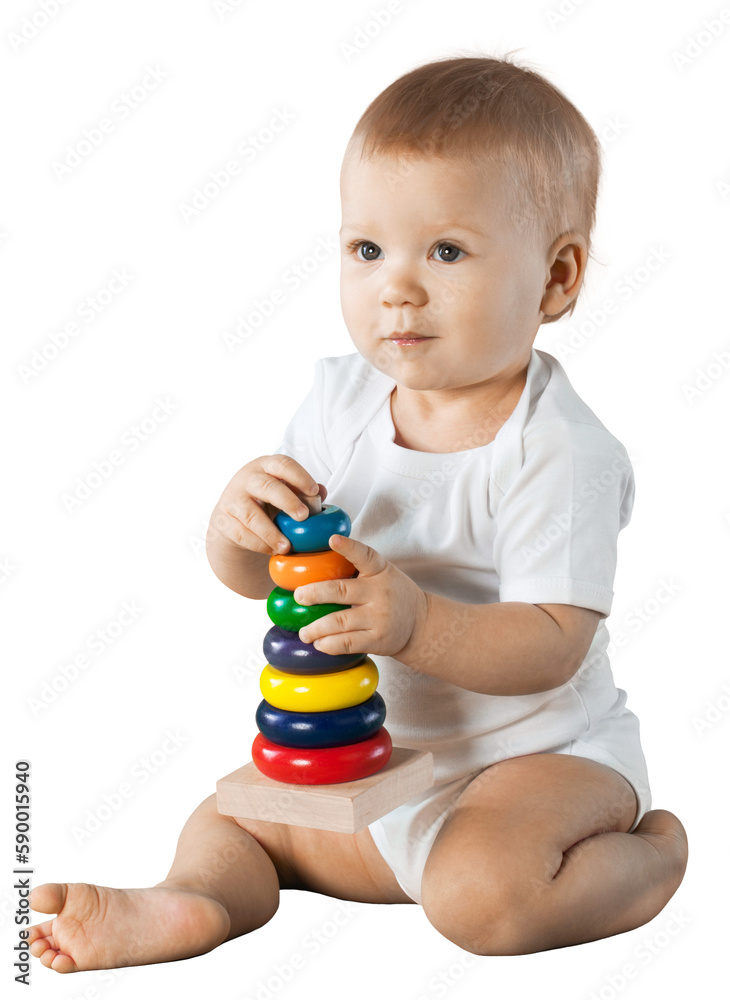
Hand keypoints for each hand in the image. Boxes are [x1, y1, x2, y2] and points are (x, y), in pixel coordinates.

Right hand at [208, 455, 326, 555]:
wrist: (233, 517)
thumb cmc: (267, 500)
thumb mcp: (285, 491)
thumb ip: (303, 491)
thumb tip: (321, 491)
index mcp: (266, 466)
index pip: (282, 464)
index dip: (299, 476)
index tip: (314, 491)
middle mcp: (248, 479)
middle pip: (266, 487)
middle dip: (287, 501)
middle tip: (303, 516)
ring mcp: (233, 499)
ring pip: (251, 515)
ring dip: (271, 532)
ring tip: (287, 546)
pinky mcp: (223, 520)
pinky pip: (242, 533)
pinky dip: (259, 544)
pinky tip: (273, 550)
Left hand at [295, 534, 427, 658]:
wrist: (421, 624)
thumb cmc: (392, 594)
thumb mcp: (382, 574)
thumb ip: (357, 569)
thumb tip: (314, 565)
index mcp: (379, 570)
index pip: (364, 555)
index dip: (348, 547)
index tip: (333, 539)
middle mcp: (379, 592)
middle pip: (341, 591)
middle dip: (315, 593)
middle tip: (299, 596)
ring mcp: (379, 617)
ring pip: (339, 621)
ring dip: (316, 628)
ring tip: (303, 632)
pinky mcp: (377, 640)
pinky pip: (347, 643)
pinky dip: (329, 644)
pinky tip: (319, 643)